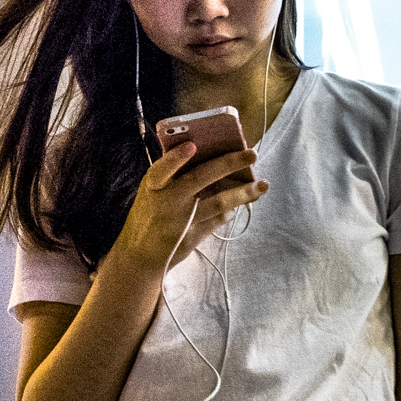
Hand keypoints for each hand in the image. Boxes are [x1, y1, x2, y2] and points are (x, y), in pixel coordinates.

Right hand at [110, 141, 266, 272]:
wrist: (138, 255)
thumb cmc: (148, 215)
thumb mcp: (151, 193)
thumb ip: (171, 176)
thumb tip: (204, 153)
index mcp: (152, 187)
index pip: (161, 169)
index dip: (175, 158)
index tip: (192, 146)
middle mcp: (167, 202)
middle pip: (200, 179)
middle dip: (228, 164)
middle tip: (251, 154)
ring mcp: (181, 221)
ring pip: (218, 202)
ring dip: (242, 193)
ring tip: (262, 185)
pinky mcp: (192, 237)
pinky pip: (218, 220)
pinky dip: (231, 211)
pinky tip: (241, 203)